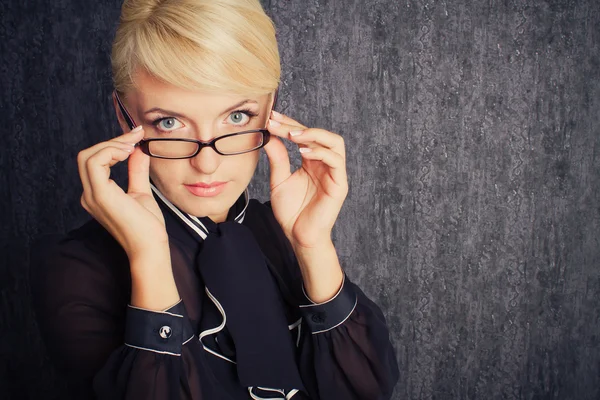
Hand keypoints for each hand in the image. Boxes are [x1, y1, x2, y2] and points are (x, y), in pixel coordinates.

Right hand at [77, 127, 167, 258]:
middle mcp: (89, 194)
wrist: (151, 247)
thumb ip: (136, 170)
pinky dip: (110, 152)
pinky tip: (128, 153)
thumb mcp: (141, 191)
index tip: (136, 136)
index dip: (113, 144)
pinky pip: (94, 163)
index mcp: (97, 193)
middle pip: (87, 155)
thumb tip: (138, 150)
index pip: (95, 160)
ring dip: (112, 145)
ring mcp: (92, 195)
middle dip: (112, 141)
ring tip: (132, 147)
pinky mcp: (100, 195)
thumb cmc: (147, 226)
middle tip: (136, 137)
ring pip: (88, 156)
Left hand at [263, 111, 348, 249]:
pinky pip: (336, 161)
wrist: (298, 236)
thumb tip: (268, 136)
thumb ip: (277, 158)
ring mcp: (334, 173)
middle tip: (278, 122)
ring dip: (314, 135)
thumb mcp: (279, 180)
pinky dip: (321, 152)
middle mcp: (324, 163)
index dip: (289, 124)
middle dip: (297, 126)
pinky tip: (304, 152)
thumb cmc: (291, 212)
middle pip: (318, 134)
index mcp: (312, 161)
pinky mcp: (339, 184)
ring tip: (293, 135)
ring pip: (334, 142)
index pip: (304, 135)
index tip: (271, 117)